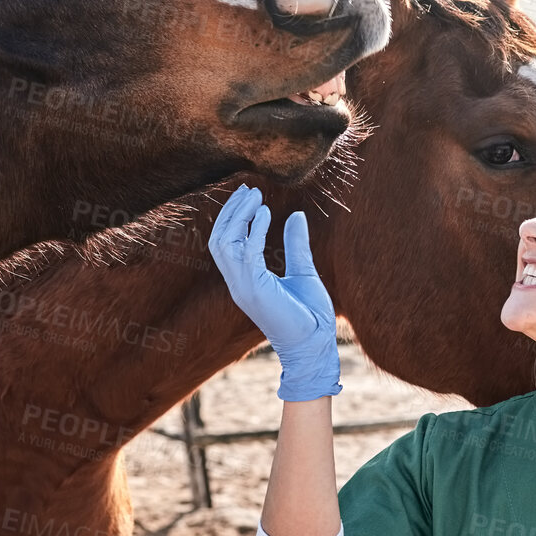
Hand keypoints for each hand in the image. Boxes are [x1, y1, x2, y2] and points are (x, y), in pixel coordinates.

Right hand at [208, 183, 340, 402]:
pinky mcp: (255, 291)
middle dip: (231, 211)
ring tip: (256, 197)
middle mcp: (238, 283)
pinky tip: (267, 214)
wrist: (316, 345)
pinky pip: (246, 254)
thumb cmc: (310, 316)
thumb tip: (296, 215)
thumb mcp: (303, 271)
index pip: (225, 243)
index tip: (250, 195)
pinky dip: (253, 231)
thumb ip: (296, 244)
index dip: (233, 217)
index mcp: (245, 280)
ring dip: (238, 216)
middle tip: (249, 189)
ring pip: (225, 243)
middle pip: (219, 239)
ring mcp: (243, 288)